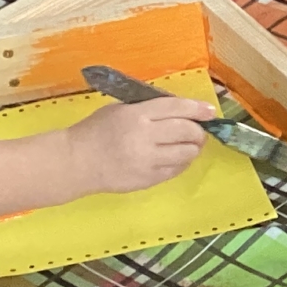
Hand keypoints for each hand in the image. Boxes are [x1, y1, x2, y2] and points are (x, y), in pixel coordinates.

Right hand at [67, 95, 212, 193]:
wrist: (76, 162)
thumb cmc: (95, 131)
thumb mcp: (119, 110)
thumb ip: (147, 109)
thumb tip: (179, 110)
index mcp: (136, 115)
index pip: (175, 108)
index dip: (197, 109)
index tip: (210, 111)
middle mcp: (145, 136)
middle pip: (186, 131)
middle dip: (198, 131)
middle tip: (198, 132)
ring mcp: (147, 160)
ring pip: (186, 153)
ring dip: (192, 148)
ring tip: (187, 146)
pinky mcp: (147, 179)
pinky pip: (175, 170)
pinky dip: (181, 163)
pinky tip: (175, 159)